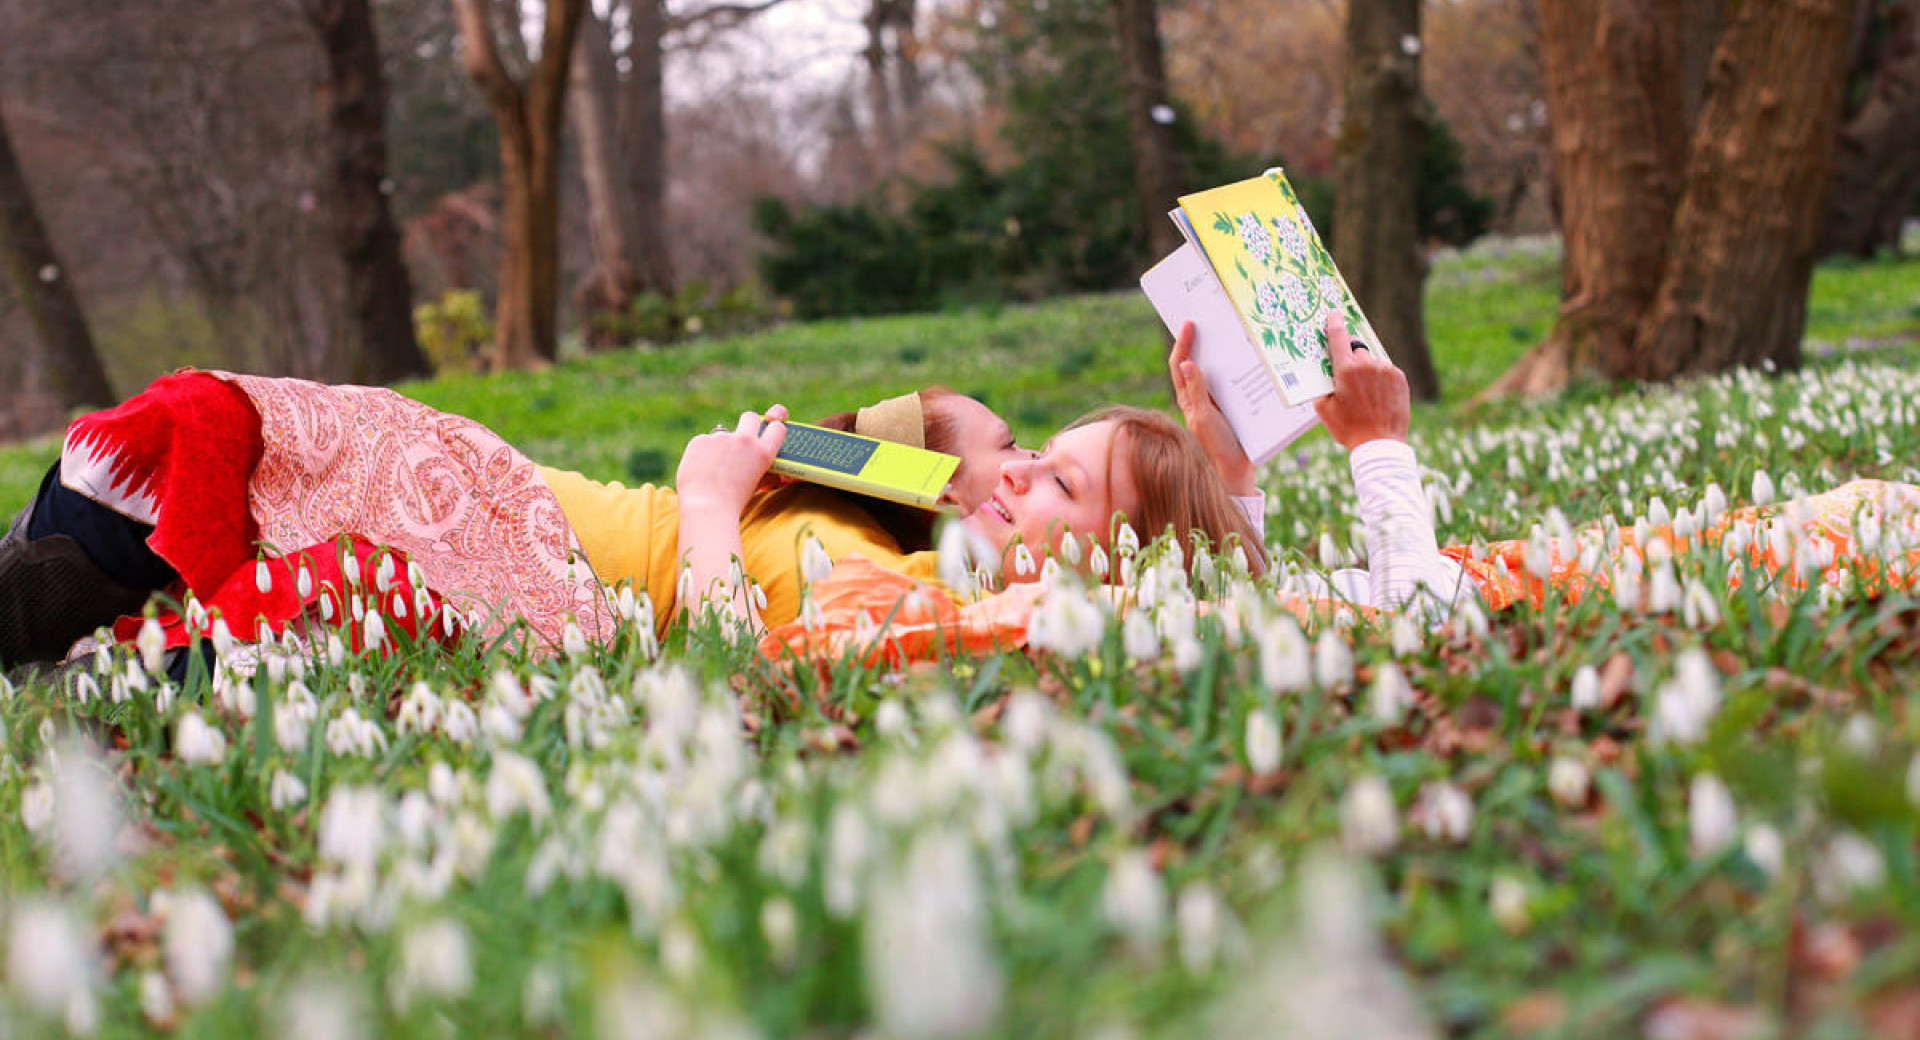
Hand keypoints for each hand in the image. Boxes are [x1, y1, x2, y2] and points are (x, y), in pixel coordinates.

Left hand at [676, 405, 788, 515]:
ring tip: (713, 469)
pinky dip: (701, 453)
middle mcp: (745, 440)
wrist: (706, 508)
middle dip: (747, 424)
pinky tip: (699, 470)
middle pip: (750, 417)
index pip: (777, 427)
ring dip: (720, 445)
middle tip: (740, 439)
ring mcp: (721, 438)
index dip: (772, 428)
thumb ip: (763, 473)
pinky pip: (703, 442)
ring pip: (722, 434)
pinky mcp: (701, 440)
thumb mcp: (755, 486)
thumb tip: (774, 473)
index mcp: (763, 452)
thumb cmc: (733, 503)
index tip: (766, 433)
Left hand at [1169, 321, 1256, 495]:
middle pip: (1198, 362)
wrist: (1235, 474)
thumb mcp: (1203, 418)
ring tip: (1233, 333)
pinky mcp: (1234, 408)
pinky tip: (1252, 359)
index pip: (1179, 365)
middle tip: (1212, 318)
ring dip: (1224, 353)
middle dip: (1203, 340)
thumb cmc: (1214, 447)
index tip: (1189, 322)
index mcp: (1188, 399)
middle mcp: (1200, 398)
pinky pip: (1235, 383)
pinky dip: (1240, 370)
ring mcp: (1217, 403)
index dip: (1182, 342)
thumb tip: (1187, 362)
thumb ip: (1196, 392)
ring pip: (1218, 371)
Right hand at [1312, 312, 1408, 449]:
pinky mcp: (1399, 377)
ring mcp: (1385, 370)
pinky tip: (1377, 395)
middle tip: (1347, 373)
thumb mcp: (1323, 409)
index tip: (1333, 314)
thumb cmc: (1348, 428)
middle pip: (1356, 349)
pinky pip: (1385, 369)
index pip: (1338, 337)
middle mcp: (1367, 365)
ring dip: (1366, 369)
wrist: (1380, 443)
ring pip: (1371, 360)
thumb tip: (1326, 372)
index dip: (1335, 323)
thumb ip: (1322, 386)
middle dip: (1350, 356)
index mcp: (1345, 370)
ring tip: (1364, 392)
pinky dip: (1380, 377)